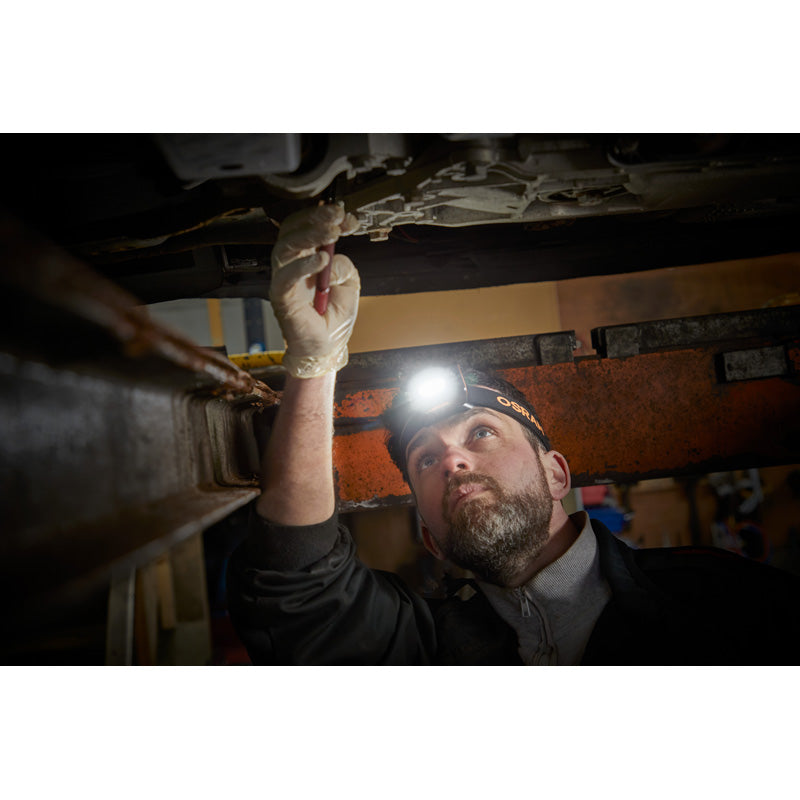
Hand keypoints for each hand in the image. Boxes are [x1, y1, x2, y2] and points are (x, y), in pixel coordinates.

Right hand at [270, 204, 359, 377]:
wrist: (327, 347)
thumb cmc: (333, 317)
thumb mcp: (350, 285)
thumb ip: (344, 266)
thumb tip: (331, 257)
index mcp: (306, 257)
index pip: (307, 226)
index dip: (325, 216)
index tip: (348, 218)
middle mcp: (292, 264)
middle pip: (292, 229)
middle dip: (315, 217)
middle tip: (336, 216)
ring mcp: (284, 279)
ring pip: (286, 246)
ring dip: (310, 235)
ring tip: (332, 233)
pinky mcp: (281, 297)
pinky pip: (285, 276)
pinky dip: (303, 265)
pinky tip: (322, 260)